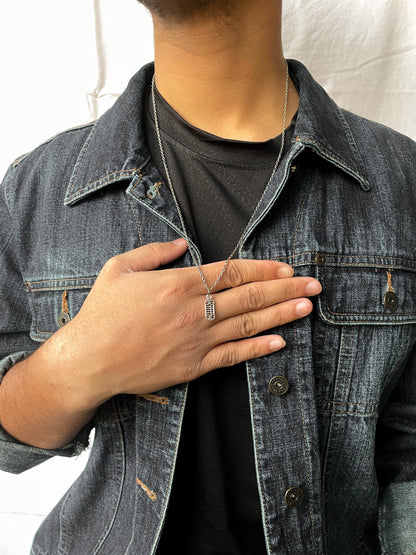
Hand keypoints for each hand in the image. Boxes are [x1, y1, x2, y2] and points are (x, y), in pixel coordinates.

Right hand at [51, 239, 320, 409]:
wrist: (90, 360)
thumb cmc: (102, 313)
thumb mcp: (120, 268)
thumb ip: (154, 252)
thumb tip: (179, 244)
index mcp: (178, 284)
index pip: (232, 272)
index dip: (264, 269)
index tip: (287, 268)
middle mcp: (194, 311)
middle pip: (250, 296)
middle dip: (285, 290)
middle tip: (313, 285)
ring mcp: (197, 340)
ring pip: (249, 324)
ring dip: (281, 315)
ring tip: (307, 308)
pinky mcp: (194, 366)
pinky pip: (234, 356)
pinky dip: (259, 349)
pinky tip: (280, 342)